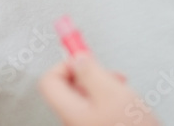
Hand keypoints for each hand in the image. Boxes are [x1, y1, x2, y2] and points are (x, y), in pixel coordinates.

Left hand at [38, 53, 159, 125]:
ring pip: (84, 96)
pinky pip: (95, 107)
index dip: (65, 63)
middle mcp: (73, 120)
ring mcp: (86, 124)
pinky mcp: (99, 125)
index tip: (82, 55)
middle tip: (107, 73)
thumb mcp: (112, 93)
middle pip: (67, 86)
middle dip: (88, 73)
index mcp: (70, 111)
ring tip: (120, 88)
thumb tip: (76, 56)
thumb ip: (90, 72)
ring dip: (102, 85)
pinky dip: (108, 98)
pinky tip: (124, 102)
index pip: (49, 80)